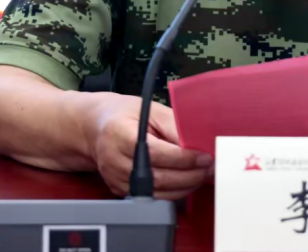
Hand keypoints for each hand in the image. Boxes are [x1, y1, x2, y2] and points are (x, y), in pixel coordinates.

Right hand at [85, 94, 212, 199]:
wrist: (96, 128)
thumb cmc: (124, 114)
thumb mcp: (150, 109)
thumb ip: (173, 124)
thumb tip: (197, 141)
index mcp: (121, 135)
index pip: (157, 153)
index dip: (184, 158)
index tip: (205, 156)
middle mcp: (116, 161)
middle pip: (159, 177)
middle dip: (190, 175)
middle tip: (211, 167)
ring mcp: (116, 179)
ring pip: (157, 192)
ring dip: (185, 186)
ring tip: (203, 175)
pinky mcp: (120, 190)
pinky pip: (152, 197)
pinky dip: (173, 193)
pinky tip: (187, 182)